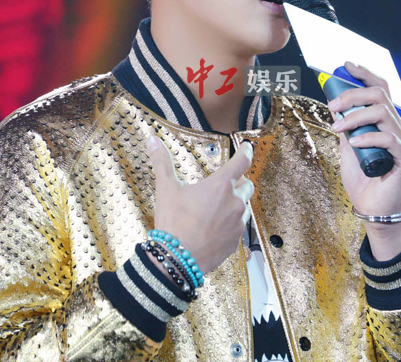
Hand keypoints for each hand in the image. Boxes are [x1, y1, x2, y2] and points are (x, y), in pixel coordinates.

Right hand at [146, 135, 253, 274]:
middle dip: (238, 182)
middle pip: (247, 184)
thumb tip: (152, 139)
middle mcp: (234, 202)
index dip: (246, 152)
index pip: (242, 162)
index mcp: (220, 186)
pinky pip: (238, 227)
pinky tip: (214, 227)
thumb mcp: (166, 189)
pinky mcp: (236, 241)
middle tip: (223, 185)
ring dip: (235, 203)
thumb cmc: (173, 222)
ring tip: (216, 208)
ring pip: (244, 207)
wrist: (176, 260)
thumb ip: (162, 161)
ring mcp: (237, 223)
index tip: (248, 147)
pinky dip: (230, 223)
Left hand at [329, 61, 400, 252]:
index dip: (365, 73)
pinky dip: (368, 137)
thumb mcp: (348, 147)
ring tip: (338, 128)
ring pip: (382, 112)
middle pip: (380, 95)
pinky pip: (388, 139)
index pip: (381, 88)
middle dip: (352, 95)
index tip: (347, 65)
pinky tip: (354, 142)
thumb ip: (346, 126)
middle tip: (332, 106)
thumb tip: (335, 103)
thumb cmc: (362, 179)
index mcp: (386, 122)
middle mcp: (397, 128)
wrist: (372, 209)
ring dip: (355, 116)